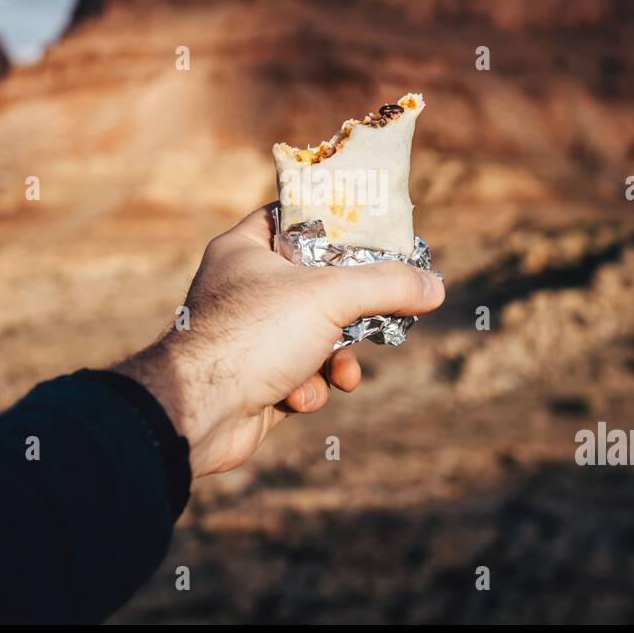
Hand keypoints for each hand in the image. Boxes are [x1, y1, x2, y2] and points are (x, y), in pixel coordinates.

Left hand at [117, 204, 444, 477]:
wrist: (197, 413)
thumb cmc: (251, 336)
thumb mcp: (329, 296)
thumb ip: (387, 285)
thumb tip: (436, 287)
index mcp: (246, 249)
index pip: (296, 218)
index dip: (336, 224)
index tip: (375, 236)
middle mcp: (244, 289)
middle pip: (318, 285)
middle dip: (352, 311)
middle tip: (380, 315)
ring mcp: (249, 338)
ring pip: (317, 339)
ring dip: (336, 360)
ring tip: (340, 371)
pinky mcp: (255, 383)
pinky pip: (301, 378)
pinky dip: (309, 389)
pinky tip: (299, 398)